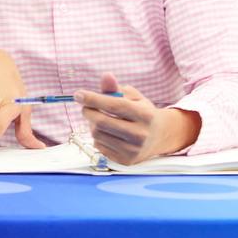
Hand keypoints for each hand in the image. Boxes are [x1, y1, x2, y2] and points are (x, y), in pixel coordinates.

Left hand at [75, 73, 199, 164]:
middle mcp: (140, 134)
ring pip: (97, 135)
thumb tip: (106, 76)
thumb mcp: (133, 97)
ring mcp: (133, 150)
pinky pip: (99, 146)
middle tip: (85, 107)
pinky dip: (98, 137)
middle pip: (102, 122)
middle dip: (88, 111)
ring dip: (93, 125)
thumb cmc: (142, 112)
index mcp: (145, 115)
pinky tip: (107, 133)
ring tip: (101, 120)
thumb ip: (116, 88)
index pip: (114, 105)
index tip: (78, 94)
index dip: (93, 99)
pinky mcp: (125, 161)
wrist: (159, 137)